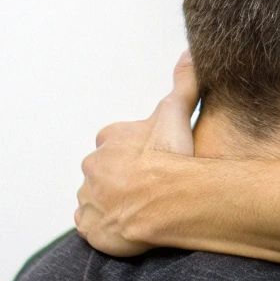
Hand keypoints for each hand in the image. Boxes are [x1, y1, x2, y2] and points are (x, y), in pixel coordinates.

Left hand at [74, 51, 199, 255]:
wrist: (172, 200)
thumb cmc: (174, 157)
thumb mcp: (178, 112)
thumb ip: (183, 82)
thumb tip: (189, 53)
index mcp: (110, 139)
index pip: (112, 141)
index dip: (132, 151)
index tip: (150, 159)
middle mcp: (93, 166)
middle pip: (103, 171)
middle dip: (120, 178)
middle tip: (147, 187)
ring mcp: (90, 199)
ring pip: (96, 199)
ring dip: (111, 203)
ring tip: (140, 209)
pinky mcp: (91, 228)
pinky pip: (91, 226)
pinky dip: (103, 227)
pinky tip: (125, 227)